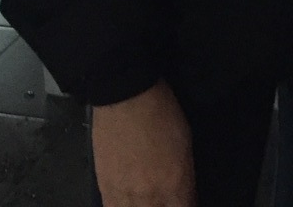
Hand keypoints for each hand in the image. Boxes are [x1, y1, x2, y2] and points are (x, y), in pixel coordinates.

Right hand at [91, 80, 196, 205]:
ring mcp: (125, 195)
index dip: (187, 206)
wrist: (126, 96)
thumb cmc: (160, 112)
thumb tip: (185, 195)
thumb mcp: (185, 143)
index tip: (185, 202)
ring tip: (148, 199)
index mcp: (174, 183)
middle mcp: (150, 196)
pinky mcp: (104, 189)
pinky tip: (129, 202)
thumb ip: (185, 176)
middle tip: (166, 198)